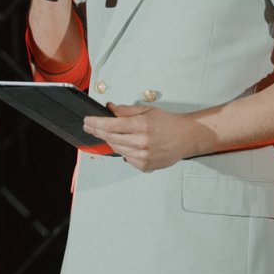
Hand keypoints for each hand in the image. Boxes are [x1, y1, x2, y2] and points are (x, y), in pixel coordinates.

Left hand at [84, 104, 214, 172]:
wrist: (186, 137)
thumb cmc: (168, 122)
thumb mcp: (146, 110)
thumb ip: (125, 110)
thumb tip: (108, 108)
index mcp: (141, 125)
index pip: (110, 125)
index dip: (95, 123)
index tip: (86, 121)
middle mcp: (141, 142)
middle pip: (110, 138)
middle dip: (97, 131)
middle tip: (89, 126)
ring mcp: (143, 156)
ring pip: (116, 148)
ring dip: (109, 140)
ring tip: (106, 133)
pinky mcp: (145, 165)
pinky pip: (126, 158)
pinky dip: (123, 150)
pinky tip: (127, 143)